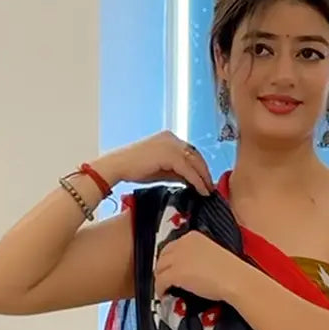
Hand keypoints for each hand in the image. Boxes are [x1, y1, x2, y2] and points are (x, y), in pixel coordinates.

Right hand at [94, 132, 213, 196]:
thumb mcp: (160, 170)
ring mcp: (171, 144)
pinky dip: (197, 180)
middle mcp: (171, 138)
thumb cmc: (134, 168)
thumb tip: (191, 181)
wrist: (118, 166)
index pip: (190, 152)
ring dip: (203, 177)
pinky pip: (188, 169)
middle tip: (210, 187)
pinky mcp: (169, 154)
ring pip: (194, 161)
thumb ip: (176, 172)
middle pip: (195, 155)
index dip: (199, 166)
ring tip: (208, 191)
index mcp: (168, 138)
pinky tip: (201, 190)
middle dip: (204, 172)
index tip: (205, 179)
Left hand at [154, 231, 241, 302]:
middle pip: (163, 256)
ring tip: (163, 288)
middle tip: (164, 278)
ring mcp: (178, 258)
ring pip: (159, 268)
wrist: (235, 279)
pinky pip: (160, 281)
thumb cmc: (230, 270)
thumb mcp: (212, 253)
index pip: (173, 246)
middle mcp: (182, 244)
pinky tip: (164, 295)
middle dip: (162, 268)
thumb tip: (191, 267)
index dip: (170, 258)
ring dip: (159, 278)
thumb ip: (198, 255)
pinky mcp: (175, 273)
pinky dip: (160, 289)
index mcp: (192, 237)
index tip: (171, 267)